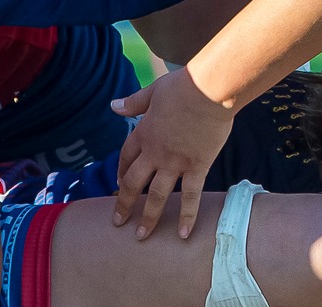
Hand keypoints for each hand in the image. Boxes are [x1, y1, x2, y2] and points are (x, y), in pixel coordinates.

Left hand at [110, 66, 235, 239]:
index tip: (117, 183)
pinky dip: (186, 215)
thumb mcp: (153, 91)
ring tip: (141, 235)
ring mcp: (175, 163)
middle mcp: (155, 153)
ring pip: (156, 196)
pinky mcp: (197, 167)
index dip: (121, 171)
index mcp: (143, 132)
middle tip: (117, 221)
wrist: (208, 90)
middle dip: (124, 204)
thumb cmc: (183, 86)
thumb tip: (113, 106)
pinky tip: (182, 234)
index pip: (126, 157)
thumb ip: (134, 102)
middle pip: (133, 183)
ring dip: (147, 217)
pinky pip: (189, 196)